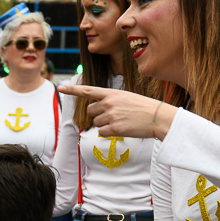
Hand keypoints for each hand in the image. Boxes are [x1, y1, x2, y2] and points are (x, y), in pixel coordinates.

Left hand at [58, 85, 176, 139]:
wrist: (159, 117)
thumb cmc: (143, 108)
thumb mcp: (126, 97)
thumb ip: (109, 101)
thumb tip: (93, 111)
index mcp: (112, 93)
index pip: (87, 90)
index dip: (72, 90)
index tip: (60, 87)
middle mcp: (109, 102)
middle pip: (90, 111)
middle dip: (98, 114)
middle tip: (115, 115)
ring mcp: (111, 115)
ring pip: (96, 123)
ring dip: (105, 124)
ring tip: (122, 121)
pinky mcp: (114, 128)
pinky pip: (102, 133)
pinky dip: (109, 133)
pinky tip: (122, 129)